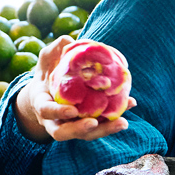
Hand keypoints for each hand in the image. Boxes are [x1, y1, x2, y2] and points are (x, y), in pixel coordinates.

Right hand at [14, 36, 135, 143]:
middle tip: (94, 123)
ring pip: (86, 134)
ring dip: (104, 130)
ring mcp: (71, 124)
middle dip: (80, 129)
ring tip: (122, 122)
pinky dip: (115, 117)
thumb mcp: (47, 59)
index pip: (47, 112)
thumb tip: (68, 40)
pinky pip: (100, 124)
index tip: (72, 110)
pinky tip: (131, 103)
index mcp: (42, 104)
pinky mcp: (88, 123)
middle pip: (65, 132)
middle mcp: (55, 119)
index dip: (58, 112)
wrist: (49, 89)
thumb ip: (55, 50)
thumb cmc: (48, 71)